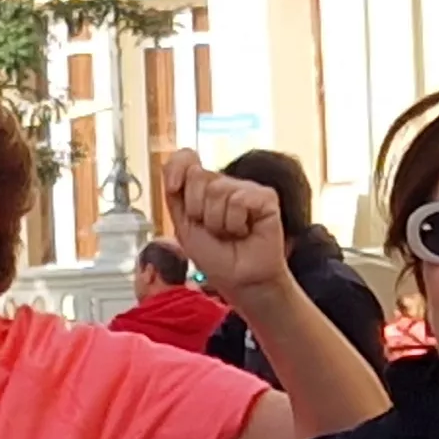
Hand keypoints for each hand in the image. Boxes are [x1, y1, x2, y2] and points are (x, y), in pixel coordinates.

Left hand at [157, 149, 297, 305]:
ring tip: (230, 234)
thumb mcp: (184, 226)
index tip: (173, 188)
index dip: (177, 167)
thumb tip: (173, 169)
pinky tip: (245, 231)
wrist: (240, 280)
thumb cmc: (216, 258)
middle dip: (197, 210)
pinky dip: (236, 222)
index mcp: (202, 189)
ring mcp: (245, 188)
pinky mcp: (265, 197)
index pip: (185, 158)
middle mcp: (223, 184)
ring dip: (217, 222)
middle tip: (212, 229)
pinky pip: (239, 199)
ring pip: (217, 190)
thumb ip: (176, 195)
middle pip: (197, 175)